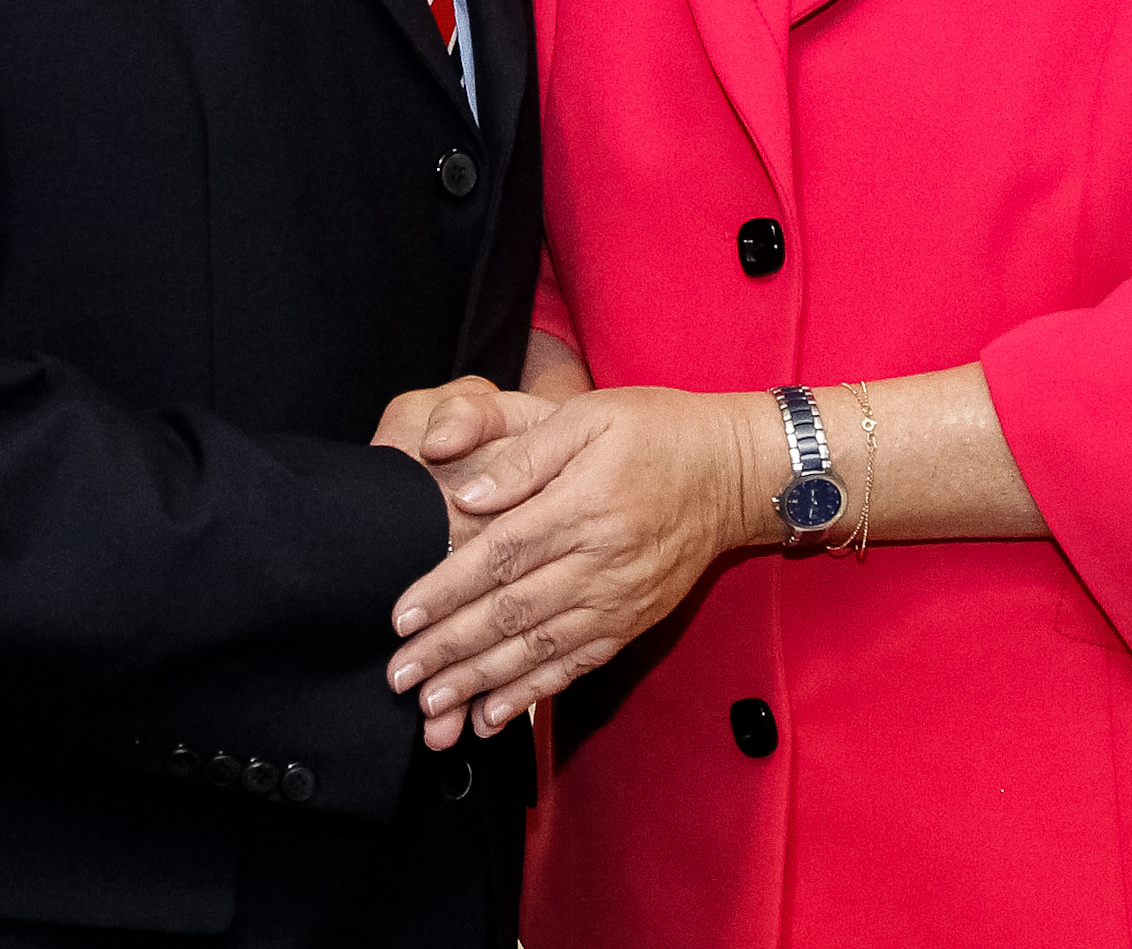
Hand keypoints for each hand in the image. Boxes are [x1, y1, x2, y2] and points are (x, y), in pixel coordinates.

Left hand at [384, 386, 771, 750]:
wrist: (733, 473)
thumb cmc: (653, 432)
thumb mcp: (588, 415)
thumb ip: (525, 454)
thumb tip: (469, 495)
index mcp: (582, 505)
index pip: (500, 555)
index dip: (447, 589)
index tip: (401, 617)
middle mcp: (599, 562)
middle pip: (512, 612)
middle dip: (449, 648)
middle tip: (398, 676)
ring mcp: (617, 600)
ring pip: (538, 649)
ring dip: (481, 682)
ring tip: (433, 706)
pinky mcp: (630, 622)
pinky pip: (575, 665)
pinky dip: (533, 694)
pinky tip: (495, 715)